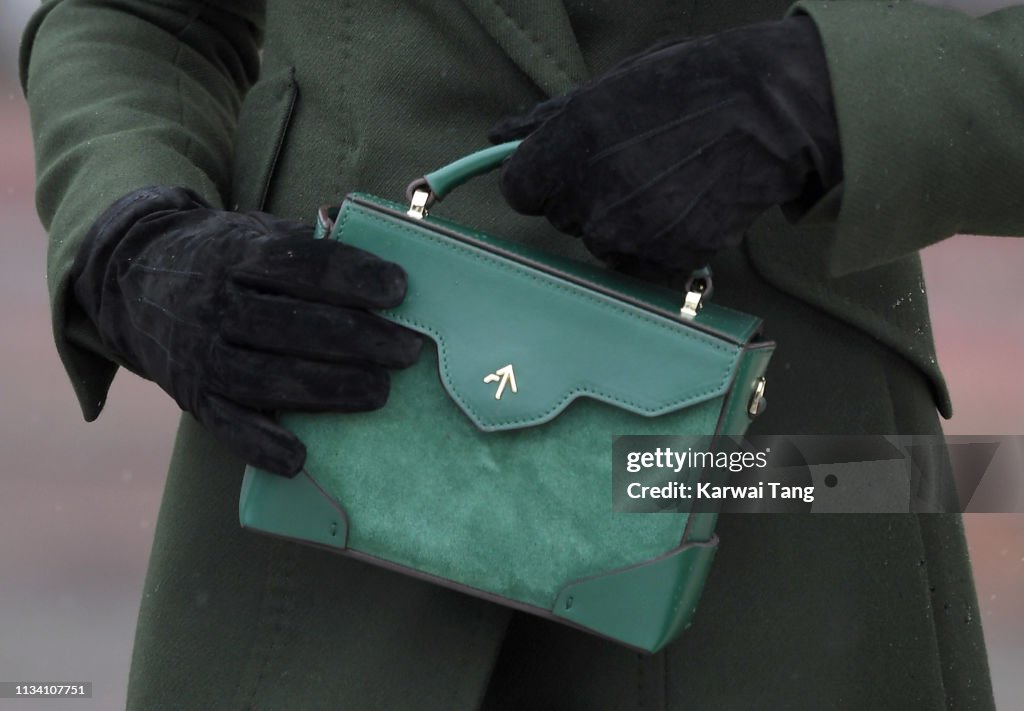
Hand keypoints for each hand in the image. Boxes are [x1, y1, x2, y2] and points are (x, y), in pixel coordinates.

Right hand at [72, 186, 422, 476]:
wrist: (136, 278)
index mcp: (237, 255)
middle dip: (357, 339)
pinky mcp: (193, 398)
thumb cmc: (225, 258)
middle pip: (290, 325)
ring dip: (327, 390)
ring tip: (380, 393)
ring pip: (264, 378)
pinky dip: (261, 446)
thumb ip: (315, 241)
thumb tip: (385, 242)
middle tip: (407, 351)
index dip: (352, 276)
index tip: (398, 290)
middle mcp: (214, 305)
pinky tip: (300, 459)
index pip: (300, 263)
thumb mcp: (258, 231)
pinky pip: (227, 427)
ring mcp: (200, 355)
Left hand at [489, 16, 842, 274]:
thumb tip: (499, 134)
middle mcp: (593, 195)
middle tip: (631, 163)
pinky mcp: (665, 259)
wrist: (770, 113)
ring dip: (620, 222)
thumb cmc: (693, 84)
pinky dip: (655, 244)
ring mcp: (630, 233)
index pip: (519, 190)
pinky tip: (681, 207)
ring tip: (663, 182)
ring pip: (600, 242)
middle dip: (585, 195)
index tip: (564, 168)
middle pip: (561, 216)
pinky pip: (640, 262)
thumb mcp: (614, 82)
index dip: (542, 178)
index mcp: (571, 143)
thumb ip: (548, 117)